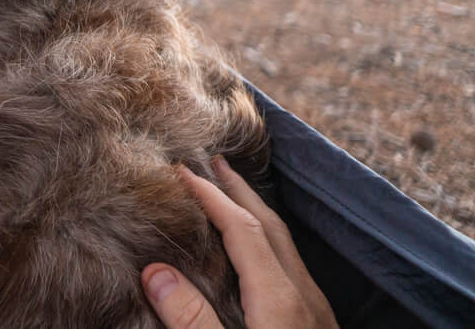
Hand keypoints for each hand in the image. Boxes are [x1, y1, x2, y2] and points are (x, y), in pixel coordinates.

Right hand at [142, 157, 337, 328]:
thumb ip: (192, 318)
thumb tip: (155, 272)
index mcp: (278, 298)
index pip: (241, 228)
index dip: (211, 195)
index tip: (182, 172)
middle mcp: (303, 294)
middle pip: (270, 225)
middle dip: (240, 190)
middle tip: (215, 162)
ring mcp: (315, 309)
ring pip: (285, 245)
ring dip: (255, 214)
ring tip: (232, 197)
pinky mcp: (319, 324)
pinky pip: (291, 265)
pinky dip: (268, 241)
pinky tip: (256, 252)